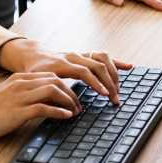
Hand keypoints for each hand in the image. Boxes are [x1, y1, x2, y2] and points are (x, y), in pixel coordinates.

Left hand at [0, 38, 129, 104]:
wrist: (32, 55)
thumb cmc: (34, 71)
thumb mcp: (36, 81)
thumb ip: (48, 92)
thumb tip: (64, 108)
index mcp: (62, 64)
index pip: (84, 71)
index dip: (96, 83)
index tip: (105, 94)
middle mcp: (73, 57)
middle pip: (97, 65)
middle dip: (109, 82)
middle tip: (115, 99)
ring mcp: (80, 54)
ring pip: (102, 58)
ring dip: (113, 73)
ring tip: (118, 89)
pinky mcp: (85, 55)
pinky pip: (104, 56)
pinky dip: (117, 62)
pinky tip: (129, 67)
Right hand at [0, 73, 81, 142]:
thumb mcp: (7, 96)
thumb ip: (23, 94)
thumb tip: (42, 101)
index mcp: (18, 79)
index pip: (50, 75)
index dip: (65, 86)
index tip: (73, 98)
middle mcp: (20, 84)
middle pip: (55, 80)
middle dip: (71, 93)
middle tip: (78, 106)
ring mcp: (19, 97)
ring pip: (53, 91)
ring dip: (68, 101)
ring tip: (75, 112)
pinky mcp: (18, 112)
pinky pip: (44, 108)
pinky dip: (59, 112)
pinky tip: (66, 117)